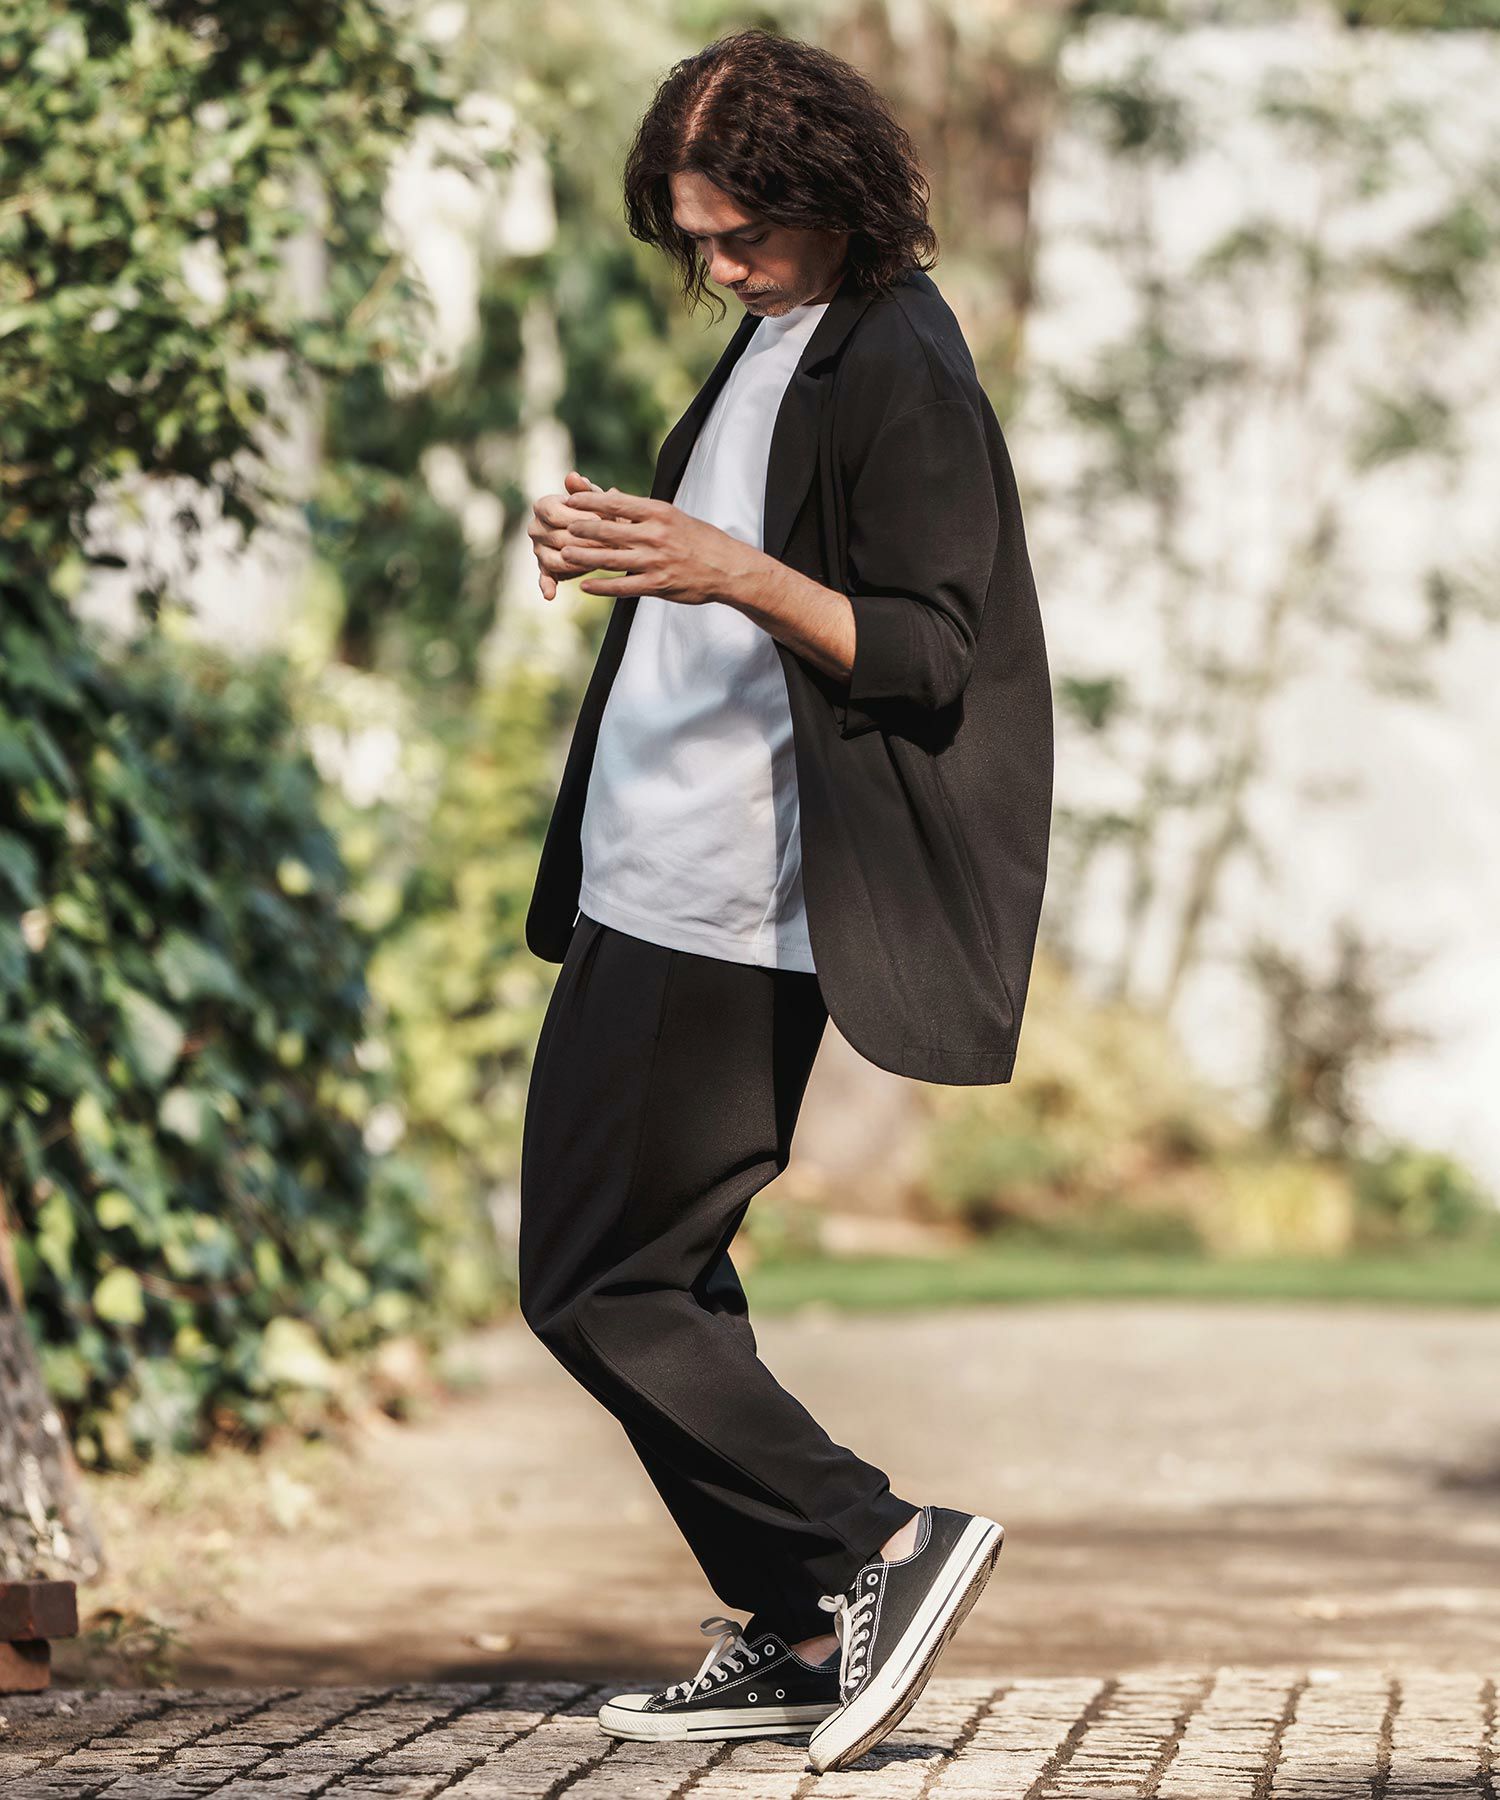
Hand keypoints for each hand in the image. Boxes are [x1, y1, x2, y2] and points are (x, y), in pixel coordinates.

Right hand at [527, 469, 603, 600]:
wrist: (600, 532)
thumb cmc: (598, 512)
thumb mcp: (595, 499)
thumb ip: (585, 490)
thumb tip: (573, 477)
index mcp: (543, 506)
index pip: (555, 512)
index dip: (580, 517)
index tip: (604, 522)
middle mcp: (535, 527)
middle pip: (557, 537)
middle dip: (585, 541)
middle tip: (610, 545)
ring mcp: (538, 549)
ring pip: (553, 558)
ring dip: (577, 562)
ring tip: (599, 563)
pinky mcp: (545, 569)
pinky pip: (544, 578)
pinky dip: (546, 586)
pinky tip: (551, 595)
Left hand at [556, 486, 759, 605]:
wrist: (727, 568)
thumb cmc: (699, 539)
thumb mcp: (672, 516)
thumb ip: (641, 510)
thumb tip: (613, 494)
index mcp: (658, 513)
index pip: (616, 502)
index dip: (589, 501)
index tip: (569, 500)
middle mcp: (655, 535)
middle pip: (608, 530)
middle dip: (581, 528)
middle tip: (560, 527)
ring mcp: (655, 561)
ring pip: (611, 558)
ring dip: (584, 557)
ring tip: (564, 554)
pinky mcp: (658, 585)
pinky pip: (623, 586)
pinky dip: (601, 586)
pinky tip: (585, 585)